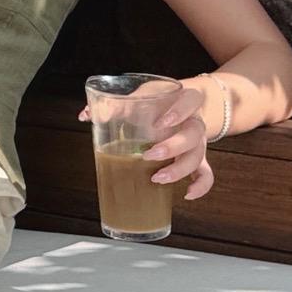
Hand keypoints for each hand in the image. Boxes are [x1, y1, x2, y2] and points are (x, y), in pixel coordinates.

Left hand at [77, 77, 229, 194]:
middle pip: (194, 135)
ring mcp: (198, 142)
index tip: (161, 122)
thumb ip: (116, 105)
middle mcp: (195, 122)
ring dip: (179, 170)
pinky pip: (206, 174)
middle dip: (173, 147)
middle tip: (149, 156)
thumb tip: (85, 115)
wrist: (182, 105)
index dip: (179, 111)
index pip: (191, 101)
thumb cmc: (159, 101)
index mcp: (185, 101)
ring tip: (157, 178)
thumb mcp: (141, 97)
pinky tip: (186, 195)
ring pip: (198, 157)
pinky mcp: (197, 158)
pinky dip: (200, 186)